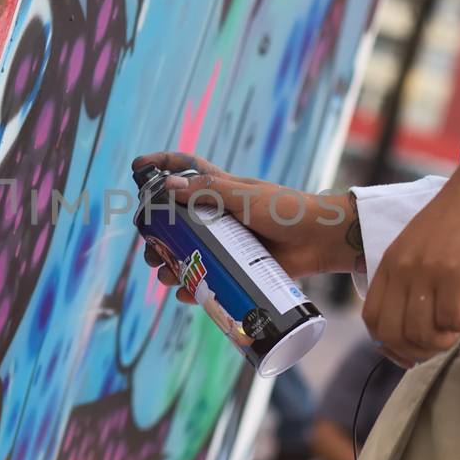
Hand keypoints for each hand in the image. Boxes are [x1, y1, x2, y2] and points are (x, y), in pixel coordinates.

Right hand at [131, 152, 356, 302]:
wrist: (321, 239)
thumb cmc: (287, 210)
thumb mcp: (245, 196)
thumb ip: (208, 192)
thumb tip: (168, 188)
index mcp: (219, 190)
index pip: (185, 171)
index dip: (161, 166)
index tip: (137, 167)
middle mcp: (218, 216)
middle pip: (176, 222)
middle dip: (157, 234)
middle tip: (150, 248)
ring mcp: (226, 244)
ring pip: (187, 254)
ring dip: (170, 264)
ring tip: (164, 274)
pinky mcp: (237, 267)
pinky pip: (209, 279)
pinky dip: (193, 288)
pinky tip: (184, 294)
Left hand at [364, 165, 459, 364]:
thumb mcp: (420, 244)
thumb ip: (411, 276)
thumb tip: (413, 321)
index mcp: (390, 262)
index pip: (372, 320)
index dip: (390, 344)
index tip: (413, 348)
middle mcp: (402, 269)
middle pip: (392, 335)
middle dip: (418, 351)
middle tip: (442, 338)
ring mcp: (427, 271)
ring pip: (421, 334)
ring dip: (444, 340)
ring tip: (459, 321)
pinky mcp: (457, 273)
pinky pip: (452, 322)